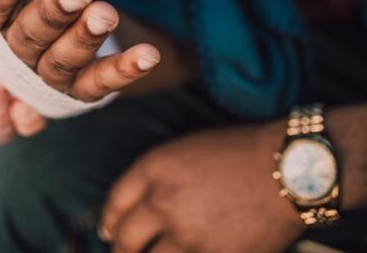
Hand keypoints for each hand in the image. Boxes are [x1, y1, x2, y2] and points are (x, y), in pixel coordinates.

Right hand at [0, 0, 161, 101]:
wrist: (46, 41)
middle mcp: (13, 51)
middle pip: (27, 36)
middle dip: (51, 14)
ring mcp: (47, 73)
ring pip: (61, 62)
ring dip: (85, 39)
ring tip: (106, 13)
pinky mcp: (81, 88)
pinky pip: (100, 84)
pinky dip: (123, 71)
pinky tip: (147, 54)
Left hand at [99, 123, 303, 252]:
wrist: (284, 169)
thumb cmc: (239, 152)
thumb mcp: (186, 150)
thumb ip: (156, 176)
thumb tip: (138, 206)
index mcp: (155, 169)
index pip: (115, 203)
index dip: (109, 220)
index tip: (109, 230)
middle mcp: (164, 203)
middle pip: (125, 240)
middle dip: (122, 249)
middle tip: (124, 251)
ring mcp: (187, 236)